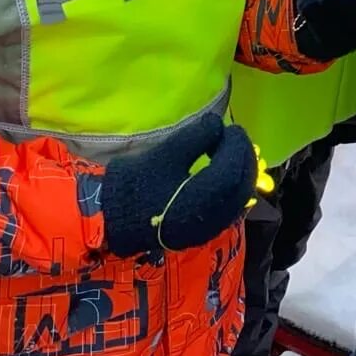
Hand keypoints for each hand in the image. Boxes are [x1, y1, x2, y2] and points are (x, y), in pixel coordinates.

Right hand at [101, 112, 258, 254]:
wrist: (113, 219)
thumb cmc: (136, 184)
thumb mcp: (164, 155)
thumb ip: (194, 138)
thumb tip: (217, 122)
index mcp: (201, 199)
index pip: (233, 170)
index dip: (237, 146)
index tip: (232, 128)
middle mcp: (210, 218)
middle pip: (241, 185)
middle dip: (243, 158)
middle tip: (235, 137)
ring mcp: (209, 229)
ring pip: (239, 199)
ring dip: (241, 173)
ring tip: (231, 152)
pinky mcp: (203, 233)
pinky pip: (230, 208)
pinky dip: (233, 188)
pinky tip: (224, 173)